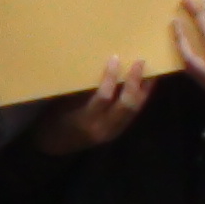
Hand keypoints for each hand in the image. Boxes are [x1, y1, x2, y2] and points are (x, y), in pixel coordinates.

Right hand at [29, 57, 151, 154]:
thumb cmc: (55, 119)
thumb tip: (98, 67)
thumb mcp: (63, 104)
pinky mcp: (117, 131)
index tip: (114, 58)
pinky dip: (140, 98)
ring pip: (134, 110)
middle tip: (139, 62)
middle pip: (126, 105)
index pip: (103, 98)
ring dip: (143, 90)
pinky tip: (144, 86)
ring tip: (149, 72)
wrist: (55, 145)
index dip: (110, 77)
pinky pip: (133, 113)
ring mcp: (112, 132)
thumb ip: (81, 91)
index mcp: (85, 120)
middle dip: (135, 82)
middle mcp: (103, 128)